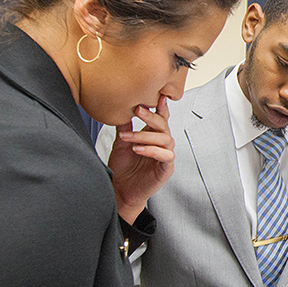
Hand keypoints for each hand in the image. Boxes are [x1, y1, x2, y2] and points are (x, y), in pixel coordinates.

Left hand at [108, 95, 175, 223]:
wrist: (121, 190)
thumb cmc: (123, 168)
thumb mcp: (121, 143)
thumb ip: (124, 127)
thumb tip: (122, 109)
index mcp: (153, 136)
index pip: (161, 119)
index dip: (161, 108)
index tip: (157, 96)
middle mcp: (162, 144)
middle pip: (164, 126)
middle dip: (152, 116)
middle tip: (138, 110)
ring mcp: (166, 156)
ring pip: (165, 139)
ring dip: (146, 135)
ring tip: (129, 137)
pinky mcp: (166, 169)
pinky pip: (165, 156)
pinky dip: (152, 151)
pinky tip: (138, 149)